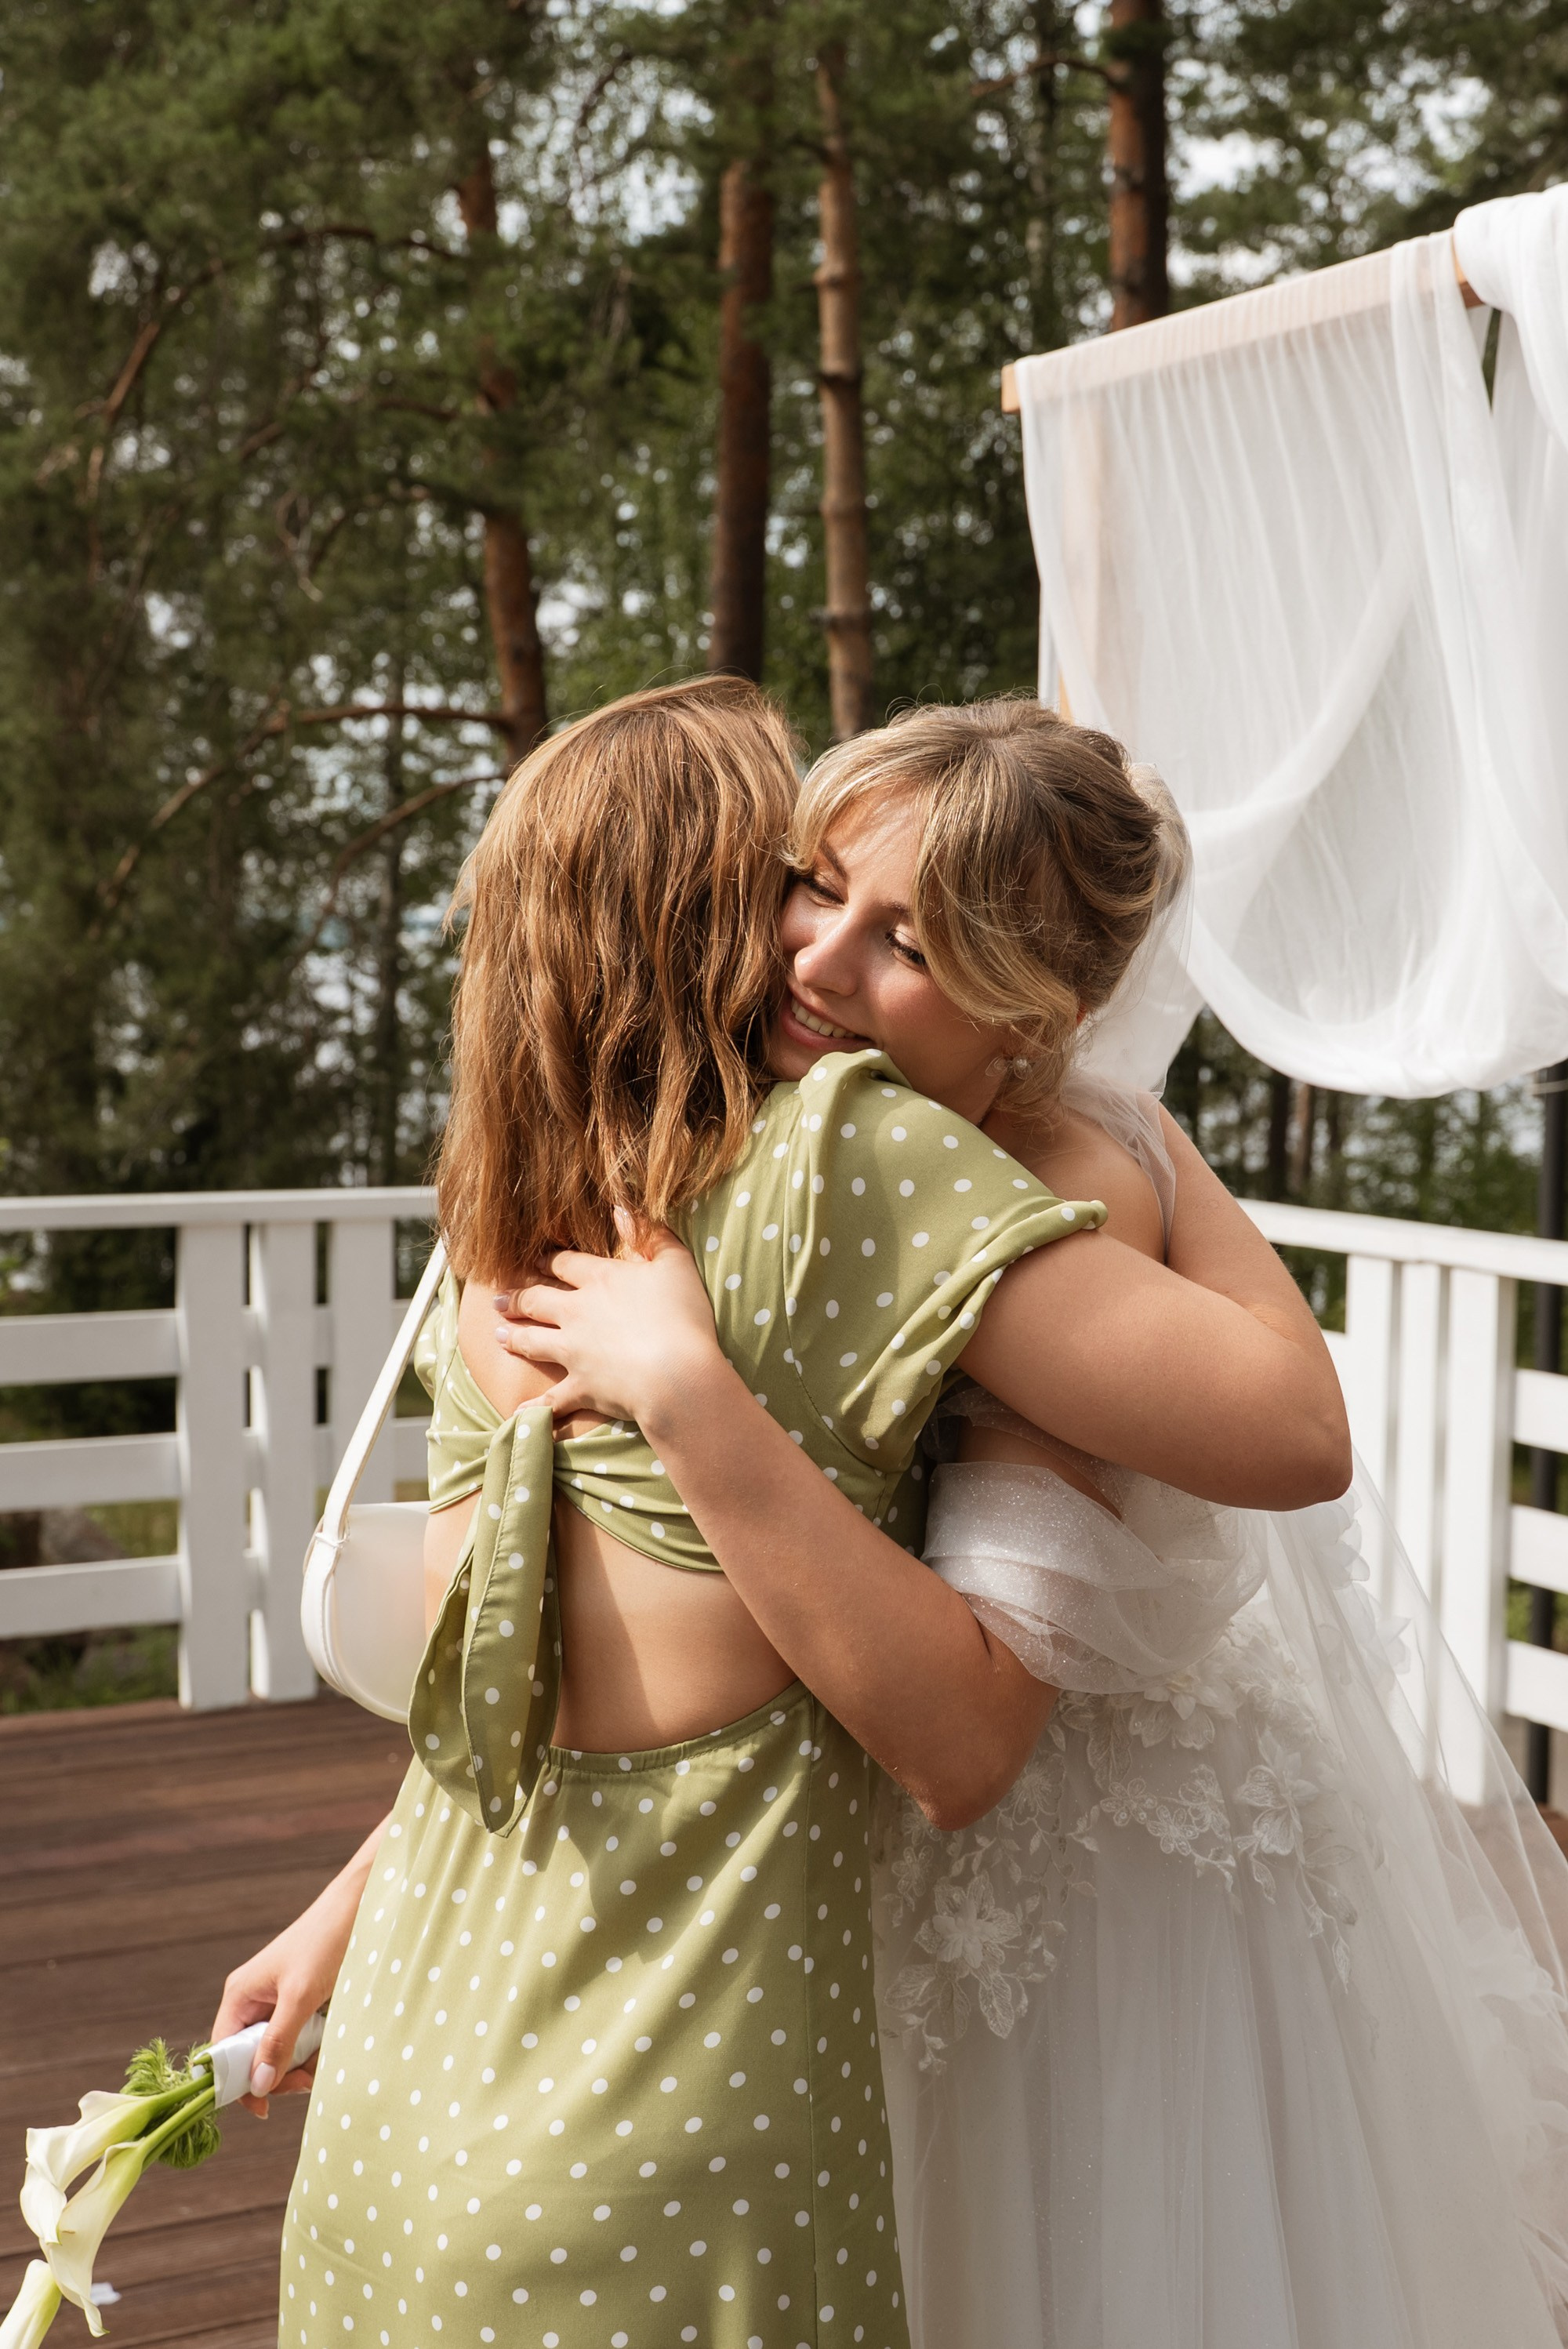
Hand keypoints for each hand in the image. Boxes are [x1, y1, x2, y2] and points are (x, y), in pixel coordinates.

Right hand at [208, 1859, 366, 2116]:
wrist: (361, 1906)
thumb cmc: (326, 1941)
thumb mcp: (301, 1995)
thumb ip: (278, 2041)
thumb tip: (256, 2086)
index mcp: (240, 1996)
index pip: (221, 2054)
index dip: (236, 2084)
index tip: (265, 2108)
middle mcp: (253, 2002)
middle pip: (252, 2059)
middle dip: (278, 2074)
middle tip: (306, 2078)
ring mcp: (277, 2004)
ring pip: (279, 2053)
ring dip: (300, 2064)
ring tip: (324, 2059)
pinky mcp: (301, 2004)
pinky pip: (299, 2040)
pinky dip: (314, 2049)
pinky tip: (330, 2045)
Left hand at [492, 1215, 729, 1432]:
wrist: (676, 1375)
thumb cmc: (682, 1317)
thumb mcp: (676, 1263)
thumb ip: (649, 1233)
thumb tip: (621, 1209)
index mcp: (601, 1280)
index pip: (564, 1264)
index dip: (548, 1259)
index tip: (535, 1259)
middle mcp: (577, 1313)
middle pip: (537, 1301)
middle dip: (518, 1298)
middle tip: (500, 1300)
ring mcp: (574, 1352)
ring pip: (532, 1341)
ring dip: (514, 1337)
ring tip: (499, 1336)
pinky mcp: (580, 1387)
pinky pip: (551, 1399)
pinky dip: (534, 1407)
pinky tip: (519, 1412)